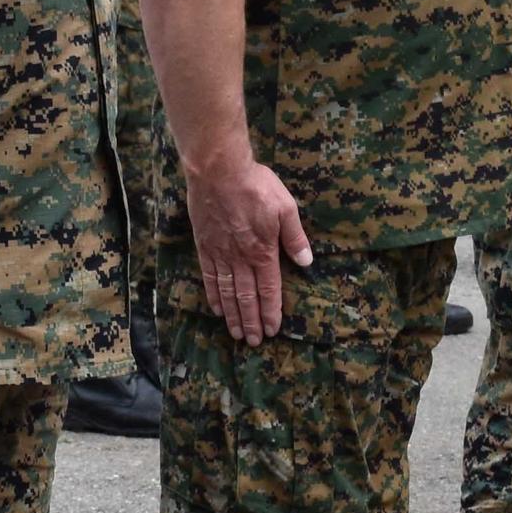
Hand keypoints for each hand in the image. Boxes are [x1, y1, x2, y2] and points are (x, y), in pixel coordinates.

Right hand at [186, 153, 313, 342]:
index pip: (269, 289)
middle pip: (247, 297)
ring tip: (235, 334)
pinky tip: (216, 308)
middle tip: (253, 342)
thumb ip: (295, 236)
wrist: (218, 171)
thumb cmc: (256, 185)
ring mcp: (220, 254)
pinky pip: (209, 276)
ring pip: (227, 292)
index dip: (271, 312)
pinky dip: (213, 295)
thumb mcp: (286, 206)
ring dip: (233, 315)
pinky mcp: (205, 246)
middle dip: (251, 322)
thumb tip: (306, 261)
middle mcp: (241, 258)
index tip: (272, 330)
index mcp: (263, 251)